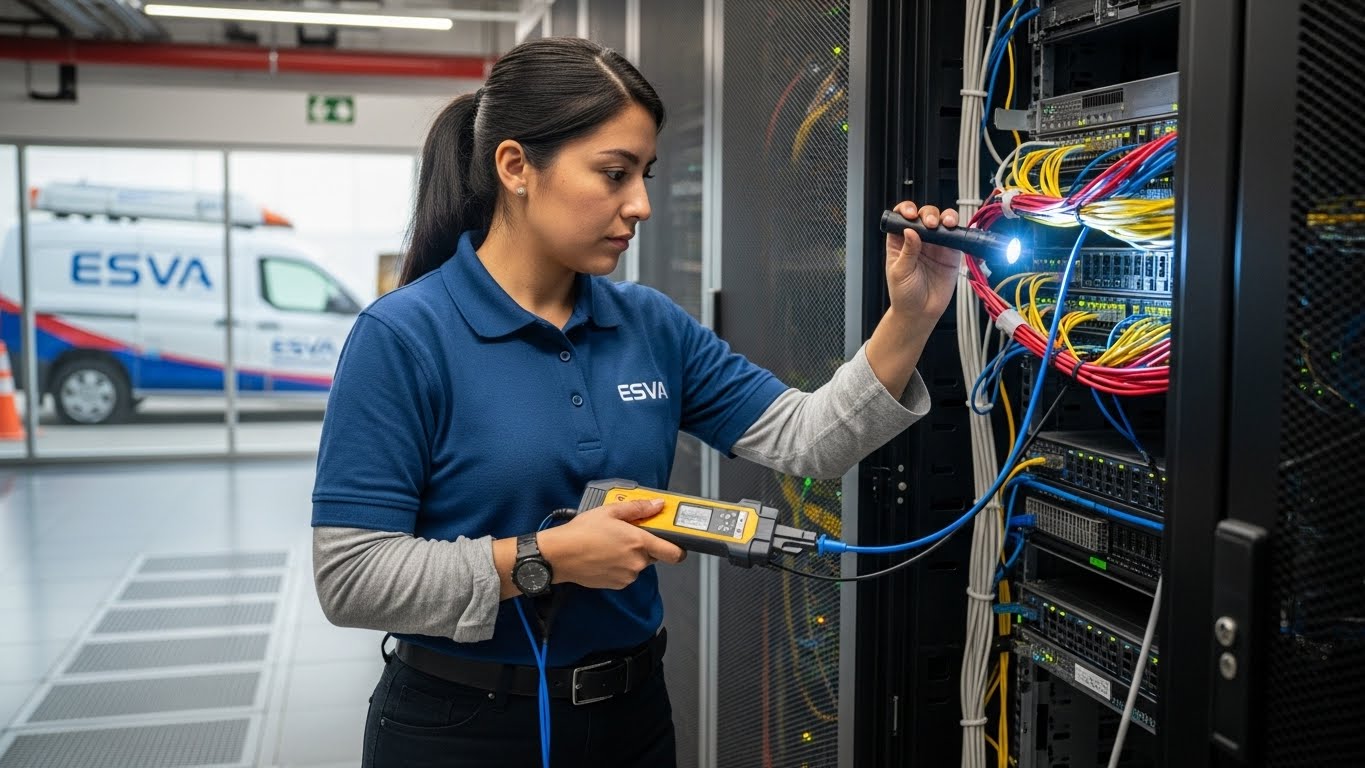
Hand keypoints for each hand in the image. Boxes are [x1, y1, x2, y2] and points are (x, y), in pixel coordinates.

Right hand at [538, 499, 686, 589]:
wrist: (559, 555)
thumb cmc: (581, 532)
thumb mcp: (610, 511)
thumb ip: (638, 508)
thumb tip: (657, 505)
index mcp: (639, 542)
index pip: (674, 553)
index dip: (678, 549)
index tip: (676, 542)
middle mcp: (636, 562)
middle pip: (653, 555)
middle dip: (643, 546)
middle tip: (626, 534)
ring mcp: (627, 575)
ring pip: (637, 564)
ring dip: (630, 556)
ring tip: (609, 544)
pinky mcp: (616, 584)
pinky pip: (625, 573)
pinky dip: (619, 565)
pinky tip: (604, 555)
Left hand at [884, 201, 962, 327]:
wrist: (920, 313)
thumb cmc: (904, 295)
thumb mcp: (900, 272)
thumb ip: (907, 252)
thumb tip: (910, 231)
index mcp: (899, 241)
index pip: (901, 217)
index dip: (906, 210)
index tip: (909, 214)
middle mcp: (918, 239)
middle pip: (924, 215)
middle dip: (928, 214)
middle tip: (929, 224)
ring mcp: (935, 245)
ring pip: (942, 221)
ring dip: (944, 217)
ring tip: (945, 224)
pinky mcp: (950, 253)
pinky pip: (956, 237)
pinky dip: (958, 230)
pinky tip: (955, 229)